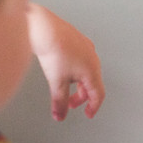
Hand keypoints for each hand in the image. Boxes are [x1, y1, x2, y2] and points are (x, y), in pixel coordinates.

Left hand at [28, 5, 103, 120]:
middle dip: (81, 96)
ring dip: (77, 84)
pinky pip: (80, 60)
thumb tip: (59, 115)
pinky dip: (74, 71)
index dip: (93, 107)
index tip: (88, 114)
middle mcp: (92, 58)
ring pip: (86, 71)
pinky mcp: (77, 40)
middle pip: (92, 83)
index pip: (98, 94)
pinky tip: (62, 69)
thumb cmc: (53, 50)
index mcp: (92, 70)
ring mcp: (85, 48)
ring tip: (64, 87)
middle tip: (71, 104)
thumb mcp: (57, 82)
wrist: (43, 27)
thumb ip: (60, 102)